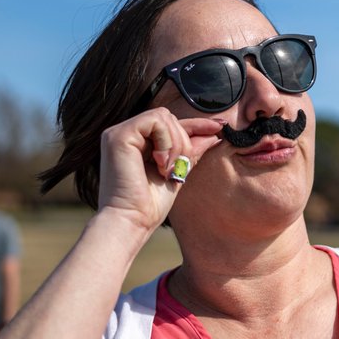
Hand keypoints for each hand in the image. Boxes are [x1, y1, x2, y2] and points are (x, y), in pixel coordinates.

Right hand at [96, 110, 223, 232]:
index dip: (196, 124)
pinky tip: (160, 164)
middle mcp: (125, 134)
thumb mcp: (177, 173)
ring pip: (163, 117)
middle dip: (183, 142)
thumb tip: (212, 135)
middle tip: (177, 170)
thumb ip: (190, 152)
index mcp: (136, 142)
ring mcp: (118, 133)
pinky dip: (166, 141)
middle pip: (168, 118)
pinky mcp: (118, 136)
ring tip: (167, 170)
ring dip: (175, 145)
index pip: (169, 124)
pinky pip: (155, 120)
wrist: (132, 222)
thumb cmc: (149, 205)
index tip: (219, 127)